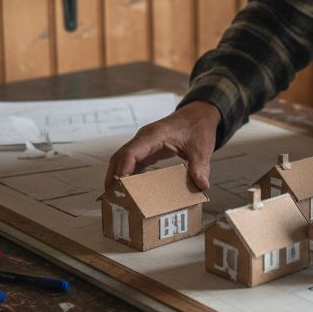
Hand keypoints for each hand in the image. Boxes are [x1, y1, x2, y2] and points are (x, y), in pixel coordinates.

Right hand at [104, 101, 220, 191]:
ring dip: (117, 175)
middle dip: (113, 176)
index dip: (122, 169)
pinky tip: (129, 188)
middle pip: (120, 157)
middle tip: (110, 196)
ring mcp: (144, 143)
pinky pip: (132, 161)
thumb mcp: (202, 148)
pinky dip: (127, 173)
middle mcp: (144, 138)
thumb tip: (202, 186)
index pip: (131, 152)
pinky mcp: (147, 148)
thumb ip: (200, 167)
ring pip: (123, 159)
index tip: (118, 185)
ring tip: (115, 196)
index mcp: (154, 135)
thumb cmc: (198, 127)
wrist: (199, 115)